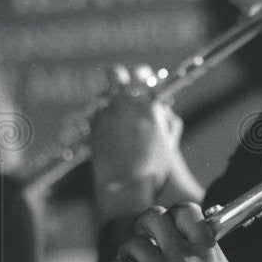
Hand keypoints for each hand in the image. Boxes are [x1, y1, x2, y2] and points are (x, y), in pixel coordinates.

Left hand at [89, 64, 184, 210]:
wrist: (127, 188)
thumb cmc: (153, 170)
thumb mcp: (169, 144)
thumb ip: (168, 122)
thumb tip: (162, 109)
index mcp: (149, 108)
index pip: (144, 77)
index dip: (142, 74)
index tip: (143, 73)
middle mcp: (125, 107)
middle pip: (115, 74)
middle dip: (118, 74)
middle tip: (120, 76)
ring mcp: (106, 116)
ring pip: (101, 94)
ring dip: (107, 95)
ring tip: (111, 105)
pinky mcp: (92, 128)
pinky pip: (94, 112)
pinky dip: (100, 113)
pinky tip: (105, 121)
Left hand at [106, 203, 243, 261]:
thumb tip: (210, 258)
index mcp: (206, 250)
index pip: (186, 211)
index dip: (175, 214)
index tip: (171, 224)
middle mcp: (182, 255)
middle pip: (154, 218)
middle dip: (145, 224)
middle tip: (144, 236)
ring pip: (133, 242)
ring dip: (127, 249)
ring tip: (129, 259)